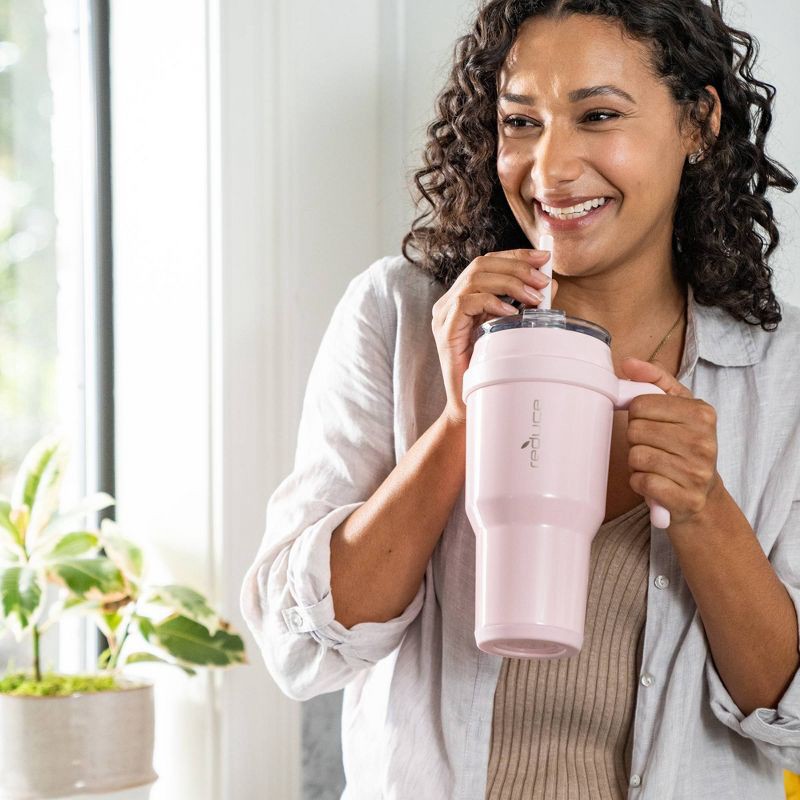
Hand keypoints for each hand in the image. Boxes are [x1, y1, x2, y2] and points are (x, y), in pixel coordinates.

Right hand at [431, 248, 558, 426]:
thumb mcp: (512, 330)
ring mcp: (444, 316)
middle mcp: (450, 303)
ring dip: (510, 283)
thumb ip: (525, 306)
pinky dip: (492, 302)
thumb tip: (549, 283)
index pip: (487, 263)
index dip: (515, 255)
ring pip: (475, 279)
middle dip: (516, 266)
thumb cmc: (489, 370)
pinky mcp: (445, 331)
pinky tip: (511, 312)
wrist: (470, 405)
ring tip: (533, 297)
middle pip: (481, 265)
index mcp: (463, 298)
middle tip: (542, 279)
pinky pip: (466, 303)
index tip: (543, 257)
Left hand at [619, 357, 721, 526]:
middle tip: (653, 447)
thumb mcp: (678, 406)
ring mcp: (696, 472)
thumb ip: (654, 379)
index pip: (640, 405)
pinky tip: (654, 482)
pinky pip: (640, 481)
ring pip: (636, 456)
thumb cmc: (685, 445)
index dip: (637, 416)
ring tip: (654, 464)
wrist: (703, 495)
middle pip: (635, 431)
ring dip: (637, 462)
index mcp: (702, 413)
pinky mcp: (685, 498)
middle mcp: (704, 441)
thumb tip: (627, 363)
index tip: (652, 424)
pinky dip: (639, 482)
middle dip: (636, 440)